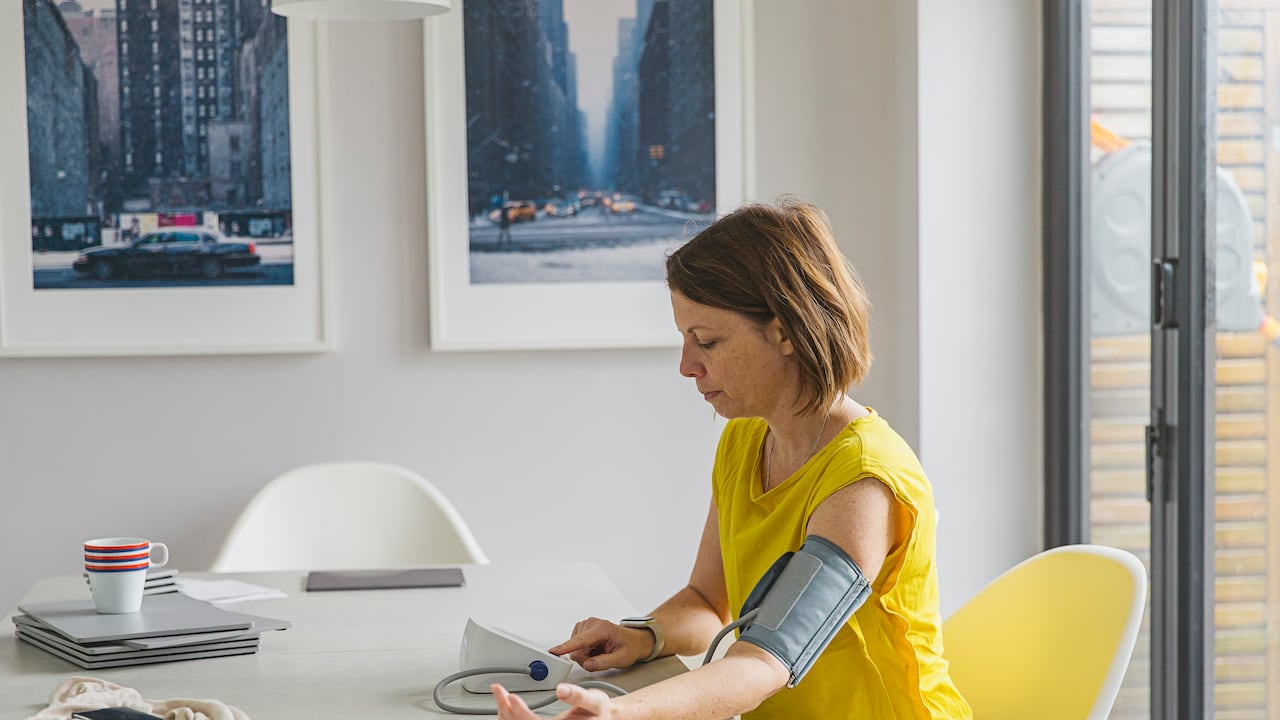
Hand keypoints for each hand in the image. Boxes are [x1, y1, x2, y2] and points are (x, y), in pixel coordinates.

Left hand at [492, 683, 614, 719]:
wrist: (606, 719)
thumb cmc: (600, 712)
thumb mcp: (595, 701)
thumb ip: (579, 696)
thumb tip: (562, 690)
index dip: (520, 712)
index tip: (511, 697)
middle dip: (505, 709)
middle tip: (498, 689)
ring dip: (504, 712)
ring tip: (499, 693)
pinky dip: (510, 715)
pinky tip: (506, 704)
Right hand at [549, 617, 650, 670]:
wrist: (633, 640)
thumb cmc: (629, 647)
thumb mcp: (621, 659)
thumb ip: (603, 663)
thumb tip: (587, 664)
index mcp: (602, 629)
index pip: (581, 640)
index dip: (566, 647)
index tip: (554, 651)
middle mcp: (591, 624)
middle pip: (576, 649)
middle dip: (586, 658)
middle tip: (601, 657)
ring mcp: (585, 625)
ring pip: (574, 649)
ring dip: (586, 655)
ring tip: (600, 652)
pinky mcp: (582, 629)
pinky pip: (576, 646)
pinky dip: (585, 651)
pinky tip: (595, 649)